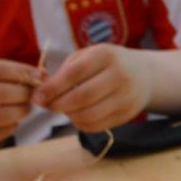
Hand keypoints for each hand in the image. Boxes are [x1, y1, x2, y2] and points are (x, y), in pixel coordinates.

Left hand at [33, 44, 152, 131]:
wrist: (143, 74)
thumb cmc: (106, 63)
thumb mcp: (87, 56)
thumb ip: (64, 71)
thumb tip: (41, 93)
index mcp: (106, 55)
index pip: (75, 73)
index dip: (53, 87)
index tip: (37, 96)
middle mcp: (120, 75)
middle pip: (82, 97)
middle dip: (58, 104)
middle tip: (47, 106)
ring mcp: (126, 97)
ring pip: (89, 115)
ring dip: (69, 115)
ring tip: (63, 109)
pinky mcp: (127, 114)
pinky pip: (98, 126)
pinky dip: (81, 124)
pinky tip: (77, 115)